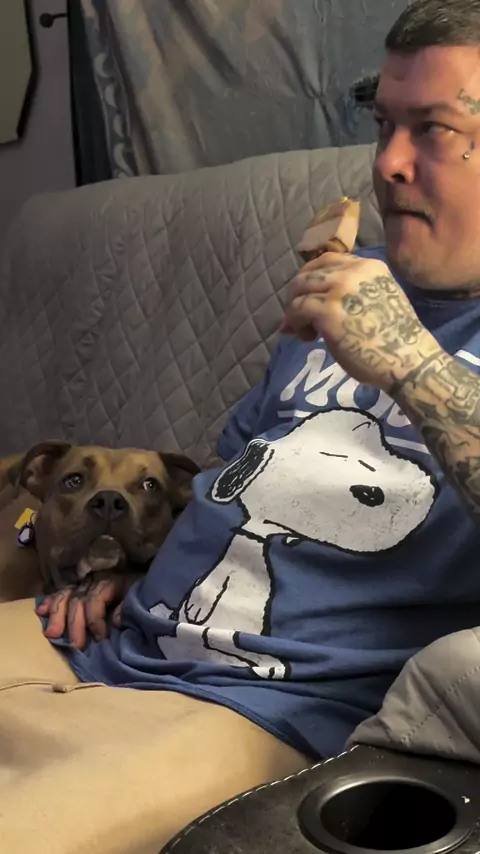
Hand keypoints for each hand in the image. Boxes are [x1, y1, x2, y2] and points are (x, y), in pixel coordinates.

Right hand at [36, 571, 141, 649]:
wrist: (139, 572)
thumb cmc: (138, 588)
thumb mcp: (138, 593)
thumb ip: (128, 606)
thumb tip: (116, 621)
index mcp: (108, 582)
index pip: (94, 602)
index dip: (95, 621)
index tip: (100, 639)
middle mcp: (91, 582)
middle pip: (77, 602)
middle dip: (74, 625)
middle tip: (75, 646)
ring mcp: (82, 584)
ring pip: (64, 598)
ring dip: (57, 616)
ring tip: (51, 634)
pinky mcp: (76, 587)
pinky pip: (59, 593)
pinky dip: (50, 602)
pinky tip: (41, 612)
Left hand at [282, 253, 438, 392]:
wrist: (406, 359)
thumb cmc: (396, 339)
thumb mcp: (379, 299)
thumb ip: (354, 291)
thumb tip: (323, 297)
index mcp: (369, 267)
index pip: (328, 260)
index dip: (312, 277)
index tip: (309, 295)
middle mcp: (353, 271)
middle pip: (309, 273)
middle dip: (298, 294)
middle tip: (300, 316)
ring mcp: (339, 289)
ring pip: (299, 288)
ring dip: (295, 309)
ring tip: (306, 330)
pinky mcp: (327, 310)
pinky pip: (297, 308)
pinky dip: (295, 323)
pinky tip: (308, 338)